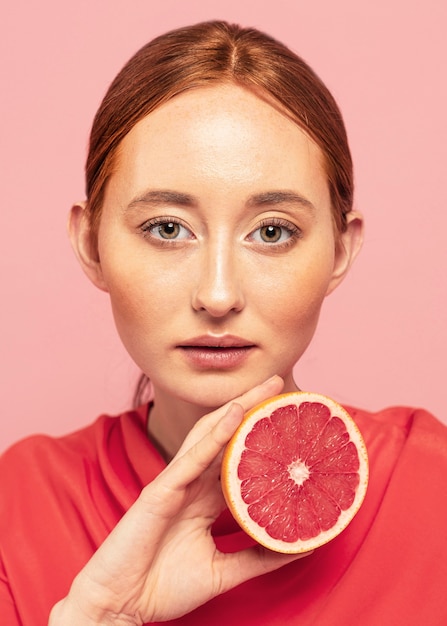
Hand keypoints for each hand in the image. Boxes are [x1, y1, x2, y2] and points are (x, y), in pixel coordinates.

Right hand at [49, 376, 311, 624]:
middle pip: (226, 434)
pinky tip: (235, 414)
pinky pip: (191, 457)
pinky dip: (214, 435)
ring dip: (237, 407)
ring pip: (209, 434)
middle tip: (280, 385)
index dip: (260, 435)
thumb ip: (259, 555)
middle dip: (251, 407)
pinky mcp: (160, 490)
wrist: (122, 607)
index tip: (290, 420)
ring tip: (265, 387)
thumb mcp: (224, 571)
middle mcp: (193, 482)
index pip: (237, 455)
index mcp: (205, 497)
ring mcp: (175, 482)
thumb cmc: (163, 586)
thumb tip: (303, 544)